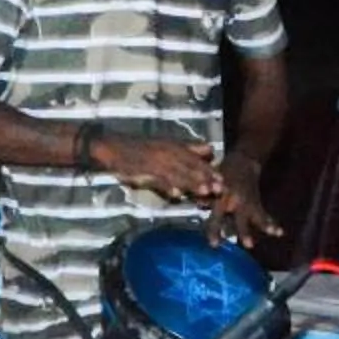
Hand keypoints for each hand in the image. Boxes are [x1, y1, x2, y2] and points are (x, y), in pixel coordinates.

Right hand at [92, 132, 224, 201]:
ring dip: (191, 183)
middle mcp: (168, 153)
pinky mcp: (143, 171)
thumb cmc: (142, 147)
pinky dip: (167, 187)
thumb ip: (189, 148)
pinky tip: (176, 195)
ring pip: (177, 174)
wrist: (114, 147)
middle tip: (220, 189)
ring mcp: (155, 163)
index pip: (196, 160)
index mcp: (175, 147)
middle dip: (206, 178)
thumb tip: (210, 149)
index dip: (210, 171)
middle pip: (190, 167)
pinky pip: (157, 180)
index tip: (223, 181)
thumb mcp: (168, 144)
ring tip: (205, 192)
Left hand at [211, 154, 282, 242]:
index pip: (217, 217)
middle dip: (244, 232)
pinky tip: (280, 233)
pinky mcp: (256, 202)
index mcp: (221, 197)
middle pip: (240, 220)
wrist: (241, 162)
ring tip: (273, 233)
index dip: (215, 230)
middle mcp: (236, 202)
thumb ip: (204, 196)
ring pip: (256, 216)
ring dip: (265, 226)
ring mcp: (248, 202)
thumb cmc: (220, 175)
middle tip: (248, 245)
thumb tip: (197, 205)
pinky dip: (271, 223)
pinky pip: (264, 214)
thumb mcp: (209, 184)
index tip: (215, 245)